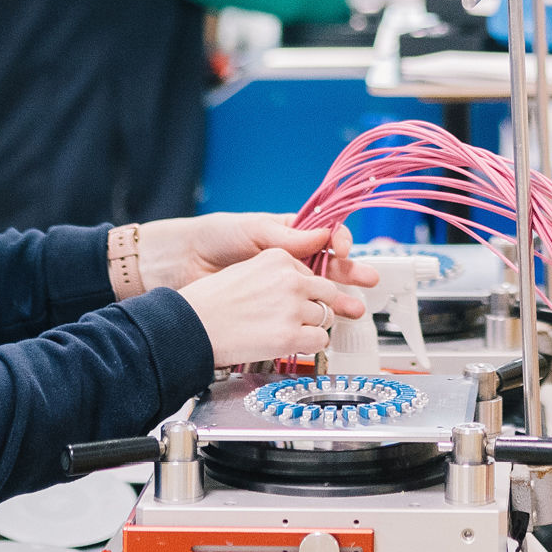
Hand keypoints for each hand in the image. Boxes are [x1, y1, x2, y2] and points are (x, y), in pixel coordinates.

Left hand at [136, 213, 378, 294]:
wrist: (183, 265)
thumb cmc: (214, 237)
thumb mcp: (252, 229)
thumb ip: (288, 235)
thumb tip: (322, 234)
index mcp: (291, 233)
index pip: (325, 236)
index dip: (338, 242)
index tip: (341, 249)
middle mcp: (292, 259)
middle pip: (330, 266)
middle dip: (350, 273)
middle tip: (369, 281)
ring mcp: (283, 284)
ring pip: (319, 291)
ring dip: (339, 299)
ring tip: (355, 308)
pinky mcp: (273, 307)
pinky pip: (299, 312)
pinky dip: (314, 317)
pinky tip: (326, 321)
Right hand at [175, 249, 369, 370]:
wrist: (190, 327)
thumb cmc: (210, 302)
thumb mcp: (246, 270)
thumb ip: (275, 275)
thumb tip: (298, 287)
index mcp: (279, 258)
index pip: (311, 272)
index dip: (303, 290)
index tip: (290, 301)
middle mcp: (290, 279)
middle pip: (326, 292)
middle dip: (316, 306)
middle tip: (296, 319)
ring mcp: (292, 308)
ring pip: (325, 317)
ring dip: (311, 327)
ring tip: (285, 332)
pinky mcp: (289, 336)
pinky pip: (320, 340)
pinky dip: (310, 346)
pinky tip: (290, 345)